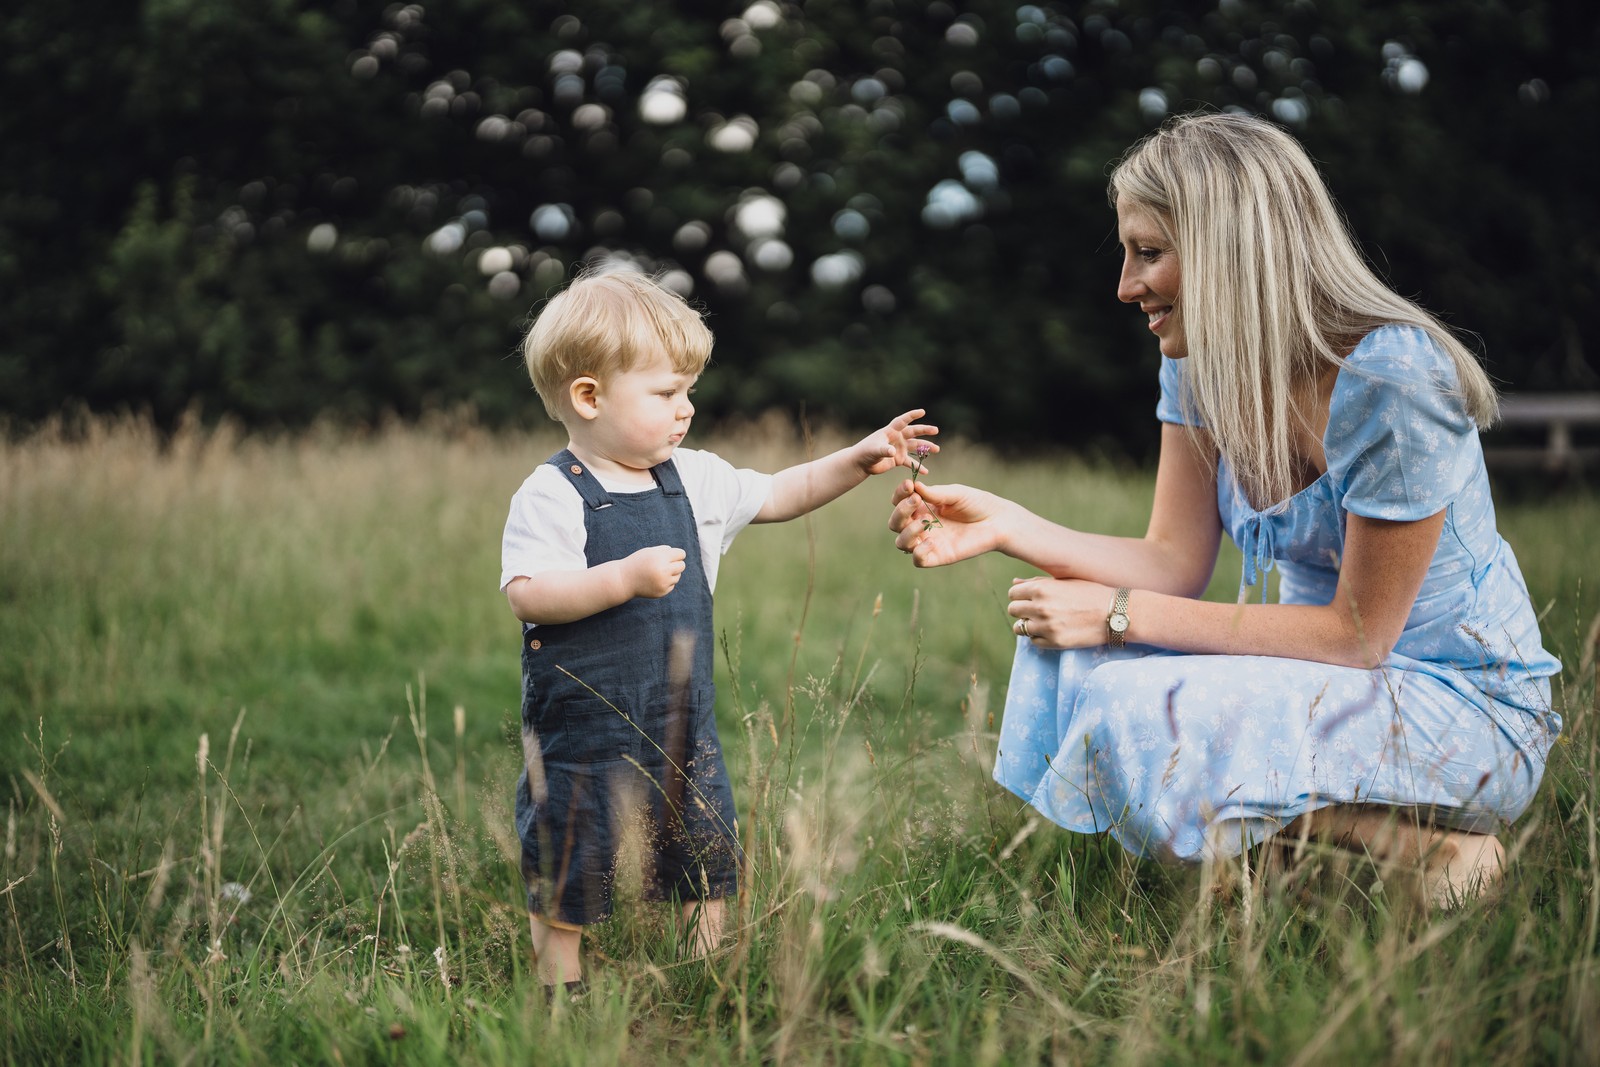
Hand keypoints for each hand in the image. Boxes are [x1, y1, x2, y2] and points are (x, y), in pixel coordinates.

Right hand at [625, 545, 686, 598]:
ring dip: (671, 574)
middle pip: (682, 566)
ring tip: (658, 573)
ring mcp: (663, 583)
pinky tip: (654, 581)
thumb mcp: (649, 552)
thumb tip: (681, 555)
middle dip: (676, 564)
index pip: (681, 554)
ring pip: (678, 576)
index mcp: (660, 557)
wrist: (624, 580)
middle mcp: (663, 570)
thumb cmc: (638, 562)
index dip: (677, 554)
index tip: (673, 556)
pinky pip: (672, 585)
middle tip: (666, 564)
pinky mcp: (662, 592)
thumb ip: (665, 550)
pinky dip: (666, 582)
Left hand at [851, 408, 938, 476]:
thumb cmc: (866, 452)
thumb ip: (884, 450)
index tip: (922, 411)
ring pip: (916, 446)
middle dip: (925, 430)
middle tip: (935, 430)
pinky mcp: (899, 459)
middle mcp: (897, 438)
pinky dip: (918, 467)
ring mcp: (899, 448)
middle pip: (913, 432)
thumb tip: (893, 452)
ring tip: (936, 449)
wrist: (862, 463)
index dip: (912, 415)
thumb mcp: (874, 450)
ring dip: (926, 448)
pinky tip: (926, 471)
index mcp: (891, 431)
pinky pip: (911, 462)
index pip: (902, 421)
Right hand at [889, 479, 1011, 566]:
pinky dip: (919, 551)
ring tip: (925, 523)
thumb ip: (935, 493)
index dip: (899, 494)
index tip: (909, 485)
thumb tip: (915, 487)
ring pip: (901, 543)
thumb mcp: (956, 493)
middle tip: (915, 501)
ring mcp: (928, 542)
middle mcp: (921, 525)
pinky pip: (917, 560)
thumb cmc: (978, 504)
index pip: (900, 502)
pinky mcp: (938, 557)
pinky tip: (933, 541)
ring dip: (907, 532)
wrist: (998, 521)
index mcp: (923, 507)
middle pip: (895, 523)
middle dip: (900, 512)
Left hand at [1007, 577, 1114, 648]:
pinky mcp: (1055, 642)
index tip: (1029, 598)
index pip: (1013, 593)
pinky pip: (1034, 641)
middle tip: (1036, 610)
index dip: (1020, 595)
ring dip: (1028, 625)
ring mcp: (1046, 626)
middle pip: (1013, 610)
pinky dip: (1039, 637)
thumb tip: (1015, 582)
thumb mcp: (1064, 581)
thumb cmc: (1090, 593)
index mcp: (1041, 588)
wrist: (1114, 613)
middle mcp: (1040, 607)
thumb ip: (1037, 582)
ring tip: (1044, 621)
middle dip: (1022, 610)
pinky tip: (1052, 631)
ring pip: (1020, 628)